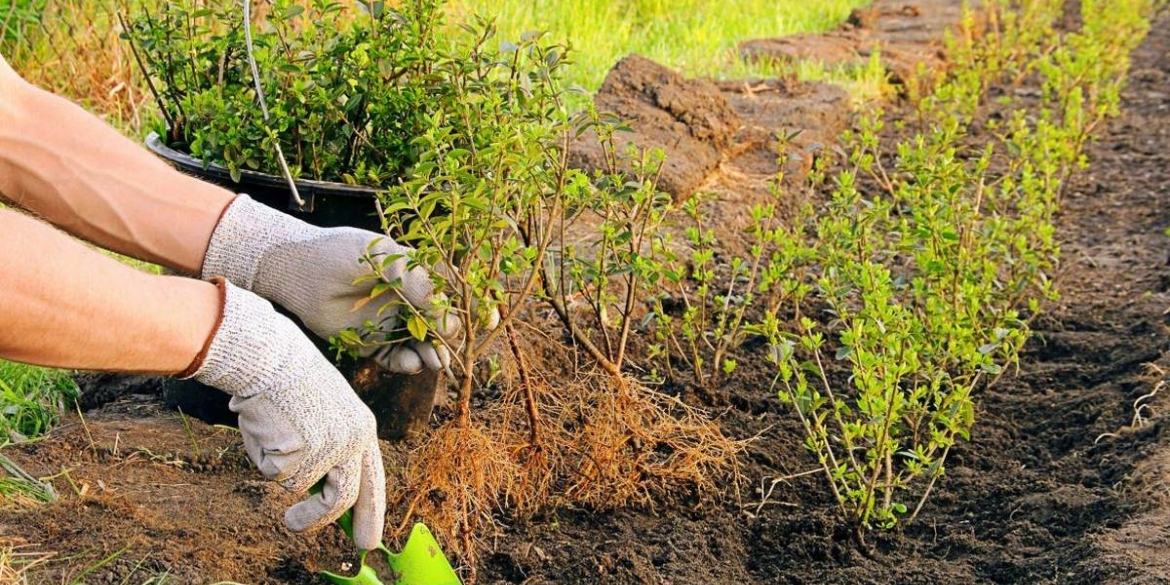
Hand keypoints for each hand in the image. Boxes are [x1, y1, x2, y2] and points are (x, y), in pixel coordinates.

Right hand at [186, 279, 385, 547]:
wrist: (271, 356)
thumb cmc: (291, 383)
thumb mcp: (326, 414)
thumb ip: (332, 451)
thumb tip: (323, 496)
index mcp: (363, 429)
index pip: (374, 480)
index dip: (372, 512)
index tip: (368, 539)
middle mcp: (352, 442)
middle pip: (346, 498)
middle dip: (327, 522)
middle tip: (302, 530)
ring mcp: (327, 449)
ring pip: (303, 489)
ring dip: (291, 491)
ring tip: (281, 481)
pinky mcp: (300, 453)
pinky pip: (277, 474)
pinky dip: (266, 459)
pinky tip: (266, 430)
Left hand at [200, 195, 455, 373]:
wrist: (296, 270)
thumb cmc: (341, 254)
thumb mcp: (387, 261)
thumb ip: (419, 287)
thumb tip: (449, 319)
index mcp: (416, 274)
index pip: (452, 293)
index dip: (471, 308)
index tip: (487, 320)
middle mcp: (406, 300)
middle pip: (441, 325)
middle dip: (452, 339)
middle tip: (457, 349)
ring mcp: (390, 323)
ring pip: (422, 345)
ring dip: (434, 355)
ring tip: (437, 362)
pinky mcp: (370, 344)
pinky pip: (396, 359)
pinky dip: (408, 363)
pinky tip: (413, 363)